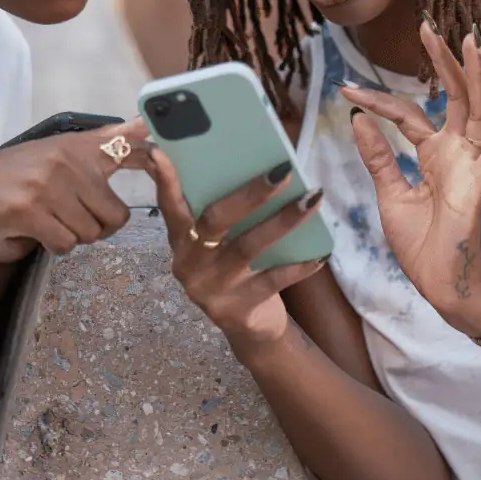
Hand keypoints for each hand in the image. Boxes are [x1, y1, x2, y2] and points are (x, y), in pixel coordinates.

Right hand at [0, 118, 145, 257]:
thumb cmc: (9, 179)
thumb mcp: (52, 153)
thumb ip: (95, 147)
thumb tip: (142, 129)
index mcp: (74, 146)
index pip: (125, 144)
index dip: (152, 156)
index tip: (166, 157)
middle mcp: (66, 160)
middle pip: (115, 215)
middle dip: (97, 228)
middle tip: (69, 220)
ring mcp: (48, 184)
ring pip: (90, 233)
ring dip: (71, 236)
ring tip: (46, 220)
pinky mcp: (31, 209)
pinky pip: (65, 243)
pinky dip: (52, 246)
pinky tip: (34, 230)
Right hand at [147, 149, 328, 350]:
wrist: (249, 327)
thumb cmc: (234, 269)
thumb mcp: (218, 245)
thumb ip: (222, 213)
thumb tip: (246, 163)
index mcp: (181, 240)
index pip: (170, 206)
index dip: (165, 180)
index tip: (159, 151)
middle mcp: (190, 263)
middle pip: (215, 221)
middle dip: (249, 194)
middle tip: (282, 170)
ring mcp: (212, 288)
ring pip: (249, 246)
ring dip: (283, 220)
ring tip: (311, 198)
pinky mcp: (238, 308)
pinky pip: (274, 280)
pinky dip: (299, 265)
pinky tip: (321, 253)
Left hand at [342, 22, 480, 337]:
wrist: (438, 284)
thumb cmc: (419, 244)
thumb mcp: (389, 194)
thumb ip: (378, 157)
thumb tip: (357, 119)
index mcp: (433, 153)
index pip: (407, 114)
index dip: (378, 99)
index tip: (347, 87)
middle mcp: (456, 151)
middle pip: (453, 97)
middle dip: (442, 63)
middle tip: (427, 28)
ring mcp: (471, 164)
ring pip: (478, 111)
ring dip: (474, 77)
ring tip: (469, 43)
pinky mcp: (479, 183)